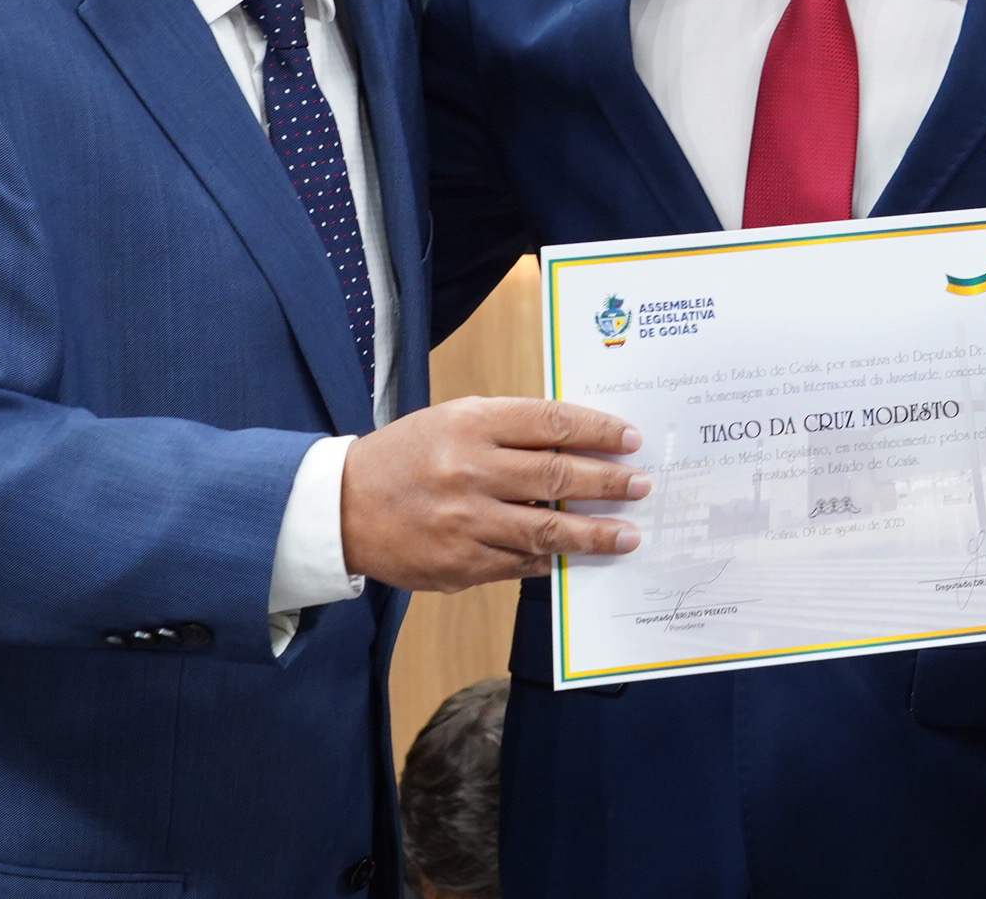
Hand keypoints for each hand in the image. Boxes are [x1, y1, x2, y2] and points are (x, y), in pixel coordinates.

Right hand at [339, 396, 646, 592]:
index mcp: (469, 424)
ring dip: (595, 534)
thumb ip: (511, 428)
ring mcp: (466, 522)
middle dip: (609, 483)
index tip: (631, 440)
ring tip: (628, 534)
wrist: (343, 507)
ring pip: (548, 530)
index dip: (598, 431)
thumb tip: (579, 443)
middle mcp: (469, 471)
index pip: (552, 422)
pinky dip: (553, 559)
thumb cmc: (407, 455)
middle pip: (558, 477)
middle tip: (641, 486)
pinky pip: (521, 564)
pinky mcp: (461, 565)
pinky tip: (575, 556)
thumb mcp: (454, 420)